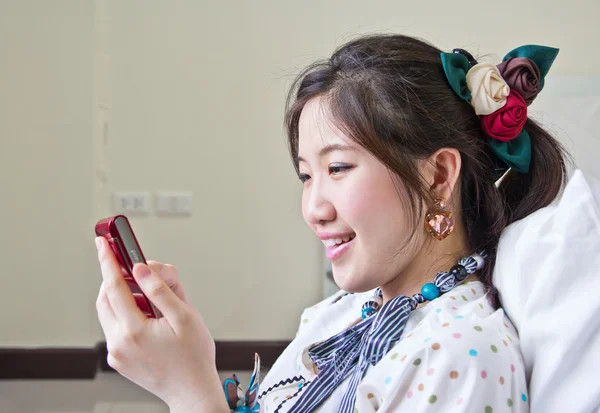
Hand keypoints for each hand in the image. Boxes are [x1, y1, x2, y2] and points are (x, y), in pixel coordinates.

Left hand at [94, 237, 228, 412]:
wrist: (192, 391)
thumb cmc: (194, 356)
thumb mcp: (185, 316)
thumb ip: (160, 289)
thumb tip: (141, 269)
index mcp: (134, 330)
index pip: (114, 286)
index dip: (108, 261)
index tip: (103, 244)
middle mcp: (119, 342)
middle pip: (106, 298)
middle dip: (116, 278)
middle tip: (132, 267)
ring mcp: (117, 353)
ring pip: (109, 313)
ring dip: (122, 297)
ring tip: (149, 297)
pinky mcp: (119, 359)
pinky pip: (115, 328)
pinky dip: (126, 314)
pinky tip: (148, 317)